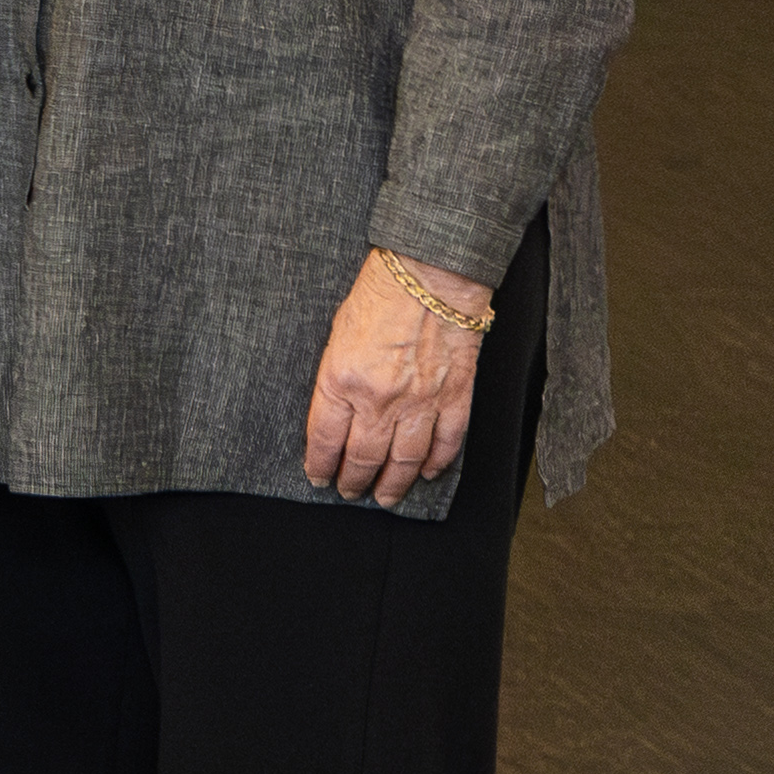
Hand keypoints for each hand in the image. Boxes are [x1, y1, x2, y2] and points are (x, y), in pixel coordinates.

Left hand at [300, 248, 487, 505]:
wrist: (430, 276)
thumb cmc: (379, 297)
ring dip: (394, 484)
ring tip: (385, 497)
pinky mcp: (455, 396)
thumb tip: (335, 416)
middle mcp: (380, 399)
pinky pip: (447, 442)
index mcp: (341, 381)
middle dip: (354, 481)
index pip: (325, 440)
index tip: (318, 478)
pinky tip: (426, 473)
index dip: (321, 465)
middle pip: (365, 457)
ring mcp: (421, 401)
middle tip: (350, 492)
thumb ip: (335, 380)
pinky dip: (437, 463)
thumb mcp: (335, 337)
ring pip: (405, 460)